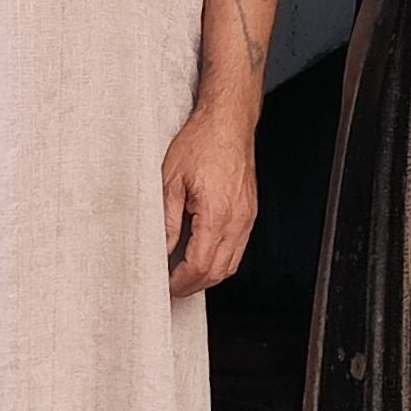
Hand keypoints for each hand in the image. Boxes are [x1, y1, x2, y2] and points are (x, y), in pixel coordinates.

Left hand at [160, 103, 257, 297]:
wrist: (227, 122)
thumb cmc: (201, 142)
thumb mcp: (170, 181)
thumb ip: (166, 221)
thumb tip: (161, 249)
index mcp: (216, 214)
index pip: (200, 265)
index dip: (180, 282)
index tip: (165, 286)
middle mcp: (237, 219)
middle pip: (218, 271)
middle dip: (193, 285)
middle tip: (171, 287)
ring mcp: (247, 217)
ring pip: (231, 264)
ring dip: (208, 275)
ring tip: (184, 276)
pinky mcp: (249, 212)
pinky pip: (238, 248)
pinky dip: (221, 260)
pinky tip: (204, 256)